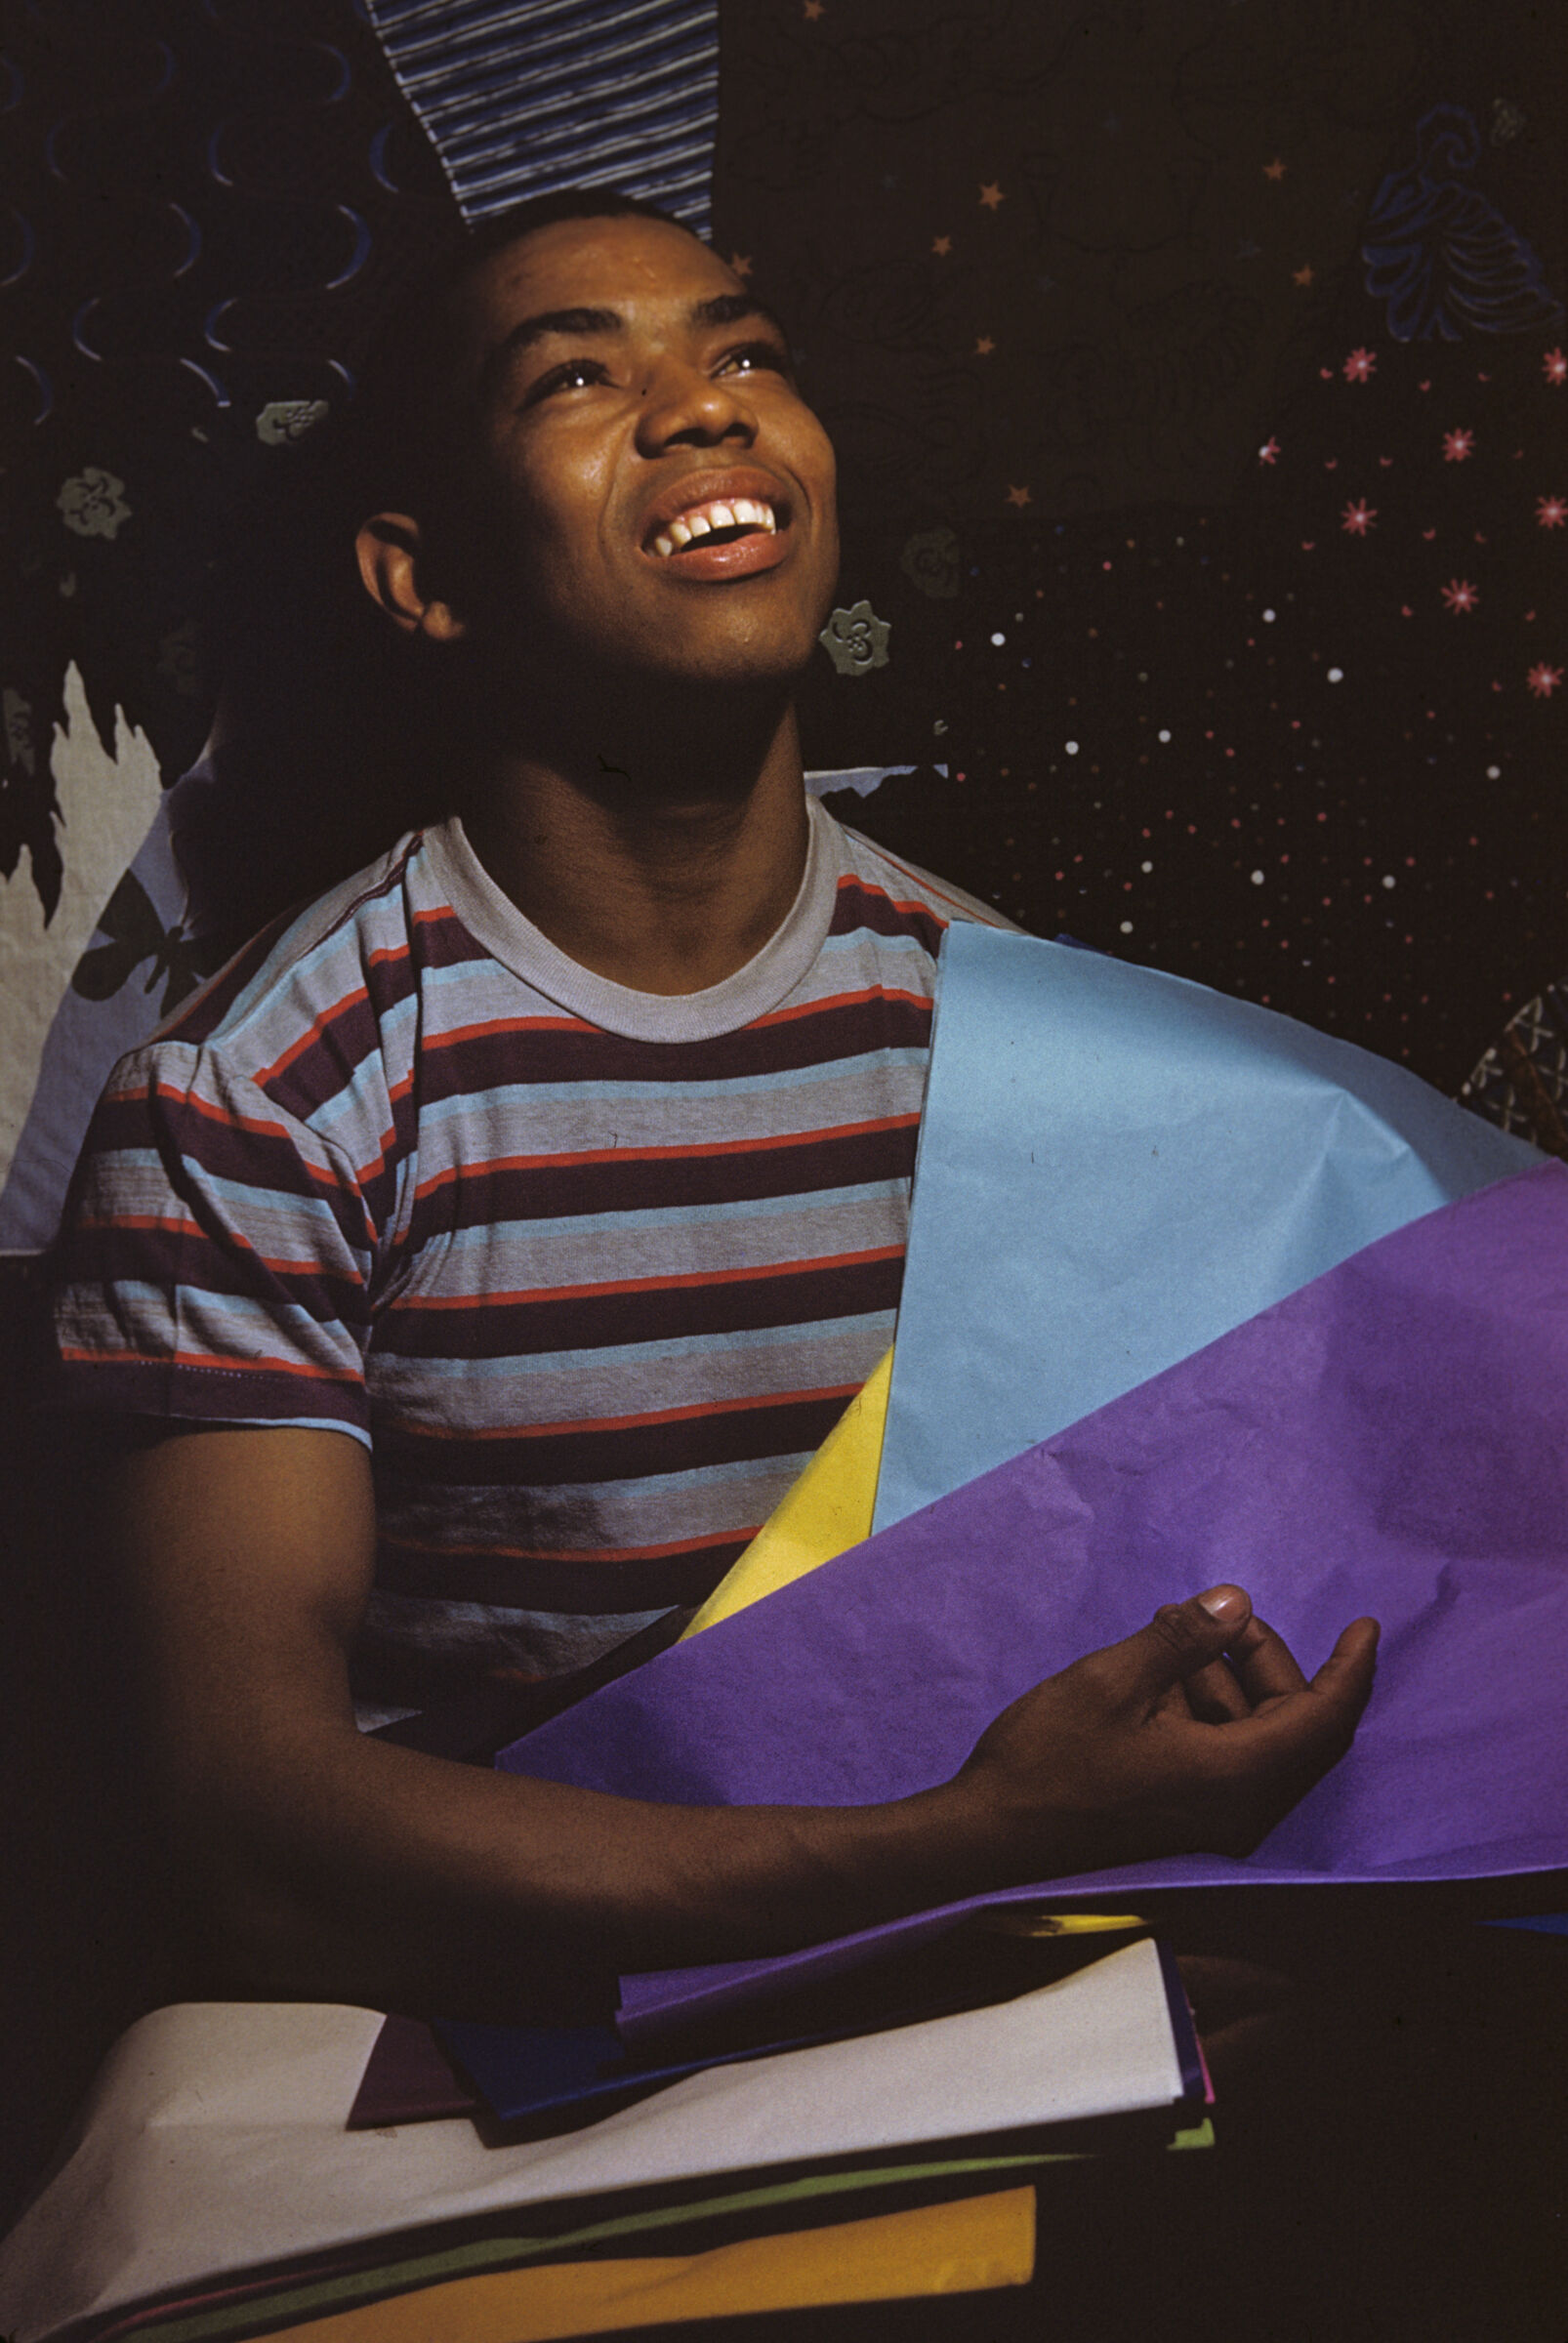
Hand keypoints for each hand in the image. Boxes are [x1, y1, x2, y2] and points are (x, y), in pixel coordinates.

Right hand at [950, 1584, 1378, 1877]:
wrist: (989, 1843)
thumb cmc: (1046, 1763)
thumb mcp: (1113, 1682)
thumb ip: (1183, 1641)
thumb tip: (1236, 1602)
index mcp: (1237, 1778)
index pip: (1326, 1717)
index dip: (1352, 1666)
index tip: (1365, 1623)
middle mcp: (1240, 1811)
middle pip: (1291, 1725)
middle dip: (1266, 1660)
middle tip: (1221, 1615)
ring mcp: (1213, 1825)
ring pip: (1254, 1741)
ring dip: (1227, 1682)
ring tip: (1172, 1631)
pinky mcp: (1185, 1826)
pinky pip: (1224, 1761)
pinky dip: (1206, 1713)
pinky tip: (1158, 1677)